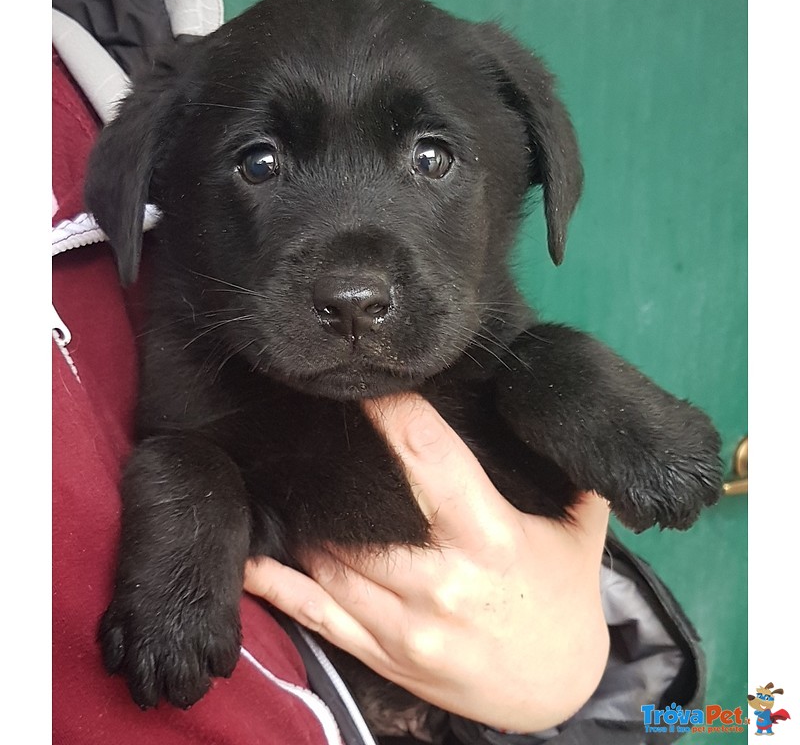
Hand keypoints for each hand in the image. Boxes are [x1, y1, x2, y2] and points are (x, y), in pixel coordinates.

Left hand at [244, 394, 609, 731]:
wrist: (556, 689)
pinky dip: (278, 584)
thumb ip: (569, 470)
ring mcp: (404, 623)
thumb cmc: (565, 595)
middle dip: (335, 463)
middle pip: (363, 509)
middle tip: (311, 422)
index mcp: (489, 537)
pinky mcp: (383, 653)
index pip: (429, 457)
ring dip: (304, 515)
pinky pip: (318, 614)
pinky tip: (252, 555)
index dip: (392, 412)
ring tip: (288, 476)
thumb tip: (548, 406)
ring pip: (331, 558)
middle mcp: (439, 580)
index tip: (364, 380)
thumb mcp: (580, 528)